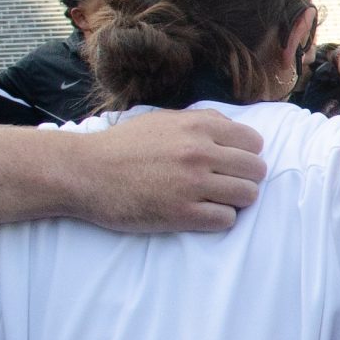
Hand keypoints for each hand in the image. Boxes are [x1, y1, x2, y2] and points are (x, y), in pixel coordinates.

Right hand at [73, 110, 265, 231]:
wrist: (84, 172)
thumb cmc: (123, 146)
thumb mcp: (163, 120)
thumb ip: (202, 122)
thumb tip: (235, 129)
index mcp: (197, 126)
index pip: (254, 142)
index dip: (246, 155)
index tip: (232, 164)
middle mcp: (199, 153)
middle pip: (256, 170)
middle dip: (244, 178)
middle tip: (224, 184)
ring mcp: (192, 184)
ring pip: (247, 195)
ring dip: (235, 200)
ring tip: (214, 199)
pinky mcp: (182, 214)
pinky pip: (226, 219)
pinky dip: (219, 219)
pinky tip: (201, 213)